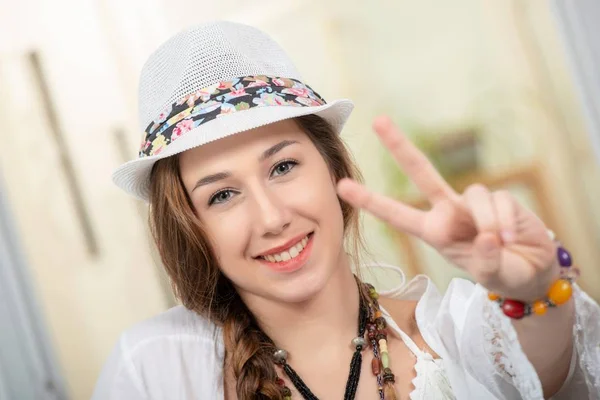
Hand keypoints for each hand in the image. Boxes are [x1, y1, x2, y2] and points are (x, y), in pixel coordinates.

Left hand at [337, 116, 557, 301]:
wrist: (531, 271)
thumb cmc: (500, 272)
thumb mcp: (487, 274)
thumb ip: (485, 260)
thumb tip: (486, 237)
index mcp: (434, 231)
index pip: (396, 215)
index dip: (370, 201)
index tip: (341, 186)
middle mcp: (449, 211)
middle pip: (422, 171)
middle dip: (400, 146)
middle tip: (378, 121)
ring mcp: (473, 202)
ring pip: (474, 196)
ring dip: (488, 223)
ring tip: (499, 245)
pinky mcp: (500, 197)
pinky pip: (500, 202)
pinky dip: (505, 222)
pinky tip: (510, 238)